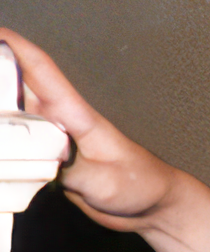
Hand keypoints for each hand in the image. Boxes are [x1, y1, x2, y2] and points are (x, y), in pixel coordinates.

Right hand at [0, 29, 209, 251]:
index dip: (15, 47)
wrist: (152, 204)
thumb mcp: (105, 181)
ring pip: (10, 115)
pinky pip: (14, 144)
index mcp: (76, 115)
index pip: (41, 71)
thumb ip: (71, 170)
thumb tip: (38, 162)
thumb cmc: (142, 184)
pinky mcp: (47, 160)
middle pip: (15, 88)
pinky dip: (2, 139)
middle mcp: (59, 123)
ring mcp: (51, 141)